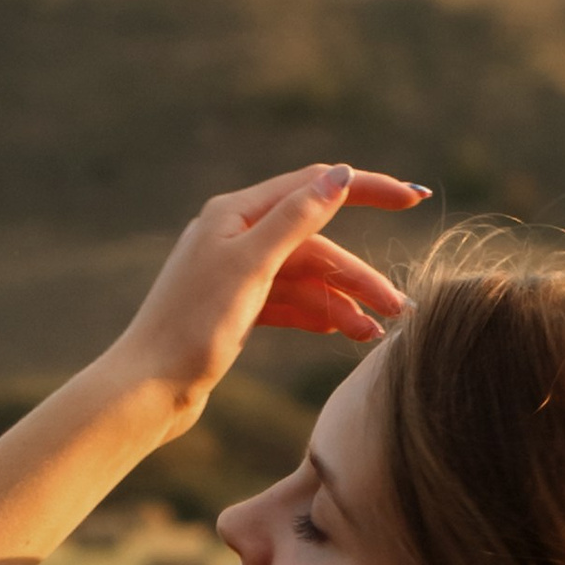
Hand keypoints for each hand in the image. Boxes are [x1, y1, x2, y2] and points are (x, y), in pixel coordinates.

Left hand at [105, 163, 427, 411]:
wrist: (149, 389)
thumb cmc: (192, 327)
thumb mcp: (249, 268)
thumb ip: (296, 221)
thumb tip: (340, 175)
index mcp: (235, 212)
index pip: (315, 187)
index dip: (368, 190)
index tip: (416, 199)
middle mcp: (236, 235)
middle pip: (317, 244)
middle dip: (360, 275)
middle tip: (402, 310)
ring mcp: (237, 273)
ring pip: (307, 277)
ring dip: (345, 301)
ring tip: (378, 334)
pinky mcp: (237, 309)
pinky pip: (291, 302)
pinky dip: (320, 315)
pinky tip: (347, 332)